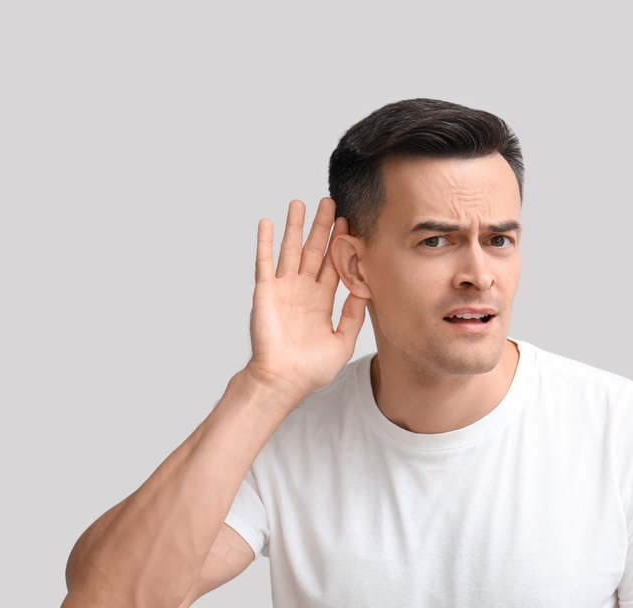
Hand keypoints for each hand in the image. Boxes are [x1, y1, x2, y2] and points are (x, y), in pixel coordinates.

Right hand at [244, 198, 365, 397]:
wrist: (283, 380)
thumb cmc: (310, 369)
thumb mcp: (343, 341)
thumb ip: (354, 315)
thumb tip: (367, 289)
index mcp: (321, 302)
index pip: (332, 265)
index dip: (340, 244)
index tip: (349, 222)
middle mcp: (302, 291)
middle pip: (313, 251)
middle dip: (321, 227)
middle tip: (329, 202)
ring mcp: (283, 289)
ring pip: (290, 250)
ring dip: (295, 226)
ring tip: (300, 202)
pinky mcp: (266, 292)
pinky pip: (265, 262)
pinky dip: (266, 242)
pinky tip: (268, 223)